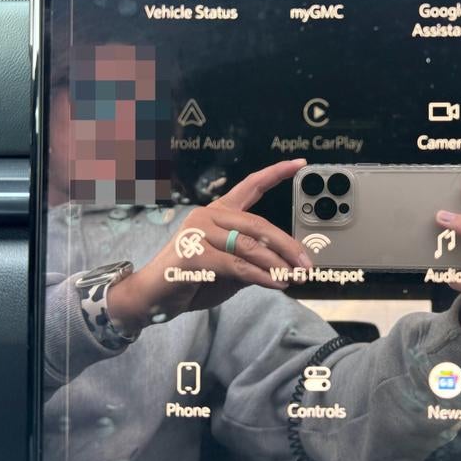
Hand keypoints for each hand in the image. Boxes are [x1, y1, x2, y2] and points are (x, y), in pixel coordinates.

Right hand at [108, 159, 312, 332]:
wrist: (153, 297)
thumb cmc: (193, 279)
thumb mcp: (230, 268)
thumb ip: (253, 260)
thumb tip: (288, 265)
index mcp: (218, 212)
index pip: (250, 186)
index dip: (276, 173)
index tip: (299, 163)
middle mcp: (208, 215)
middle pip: (258, 224)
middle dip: (287, 245)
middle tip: (307, 263)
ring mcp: (199, 232)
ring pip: (249, 246)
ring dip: (277, 264)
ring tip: (294, 277)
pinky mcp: (194, 254)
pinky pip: (237, 265)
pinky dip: (261, 277)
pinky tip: (275, 284)